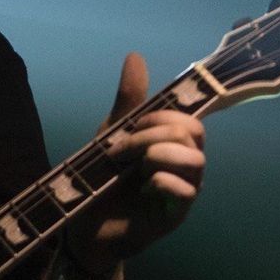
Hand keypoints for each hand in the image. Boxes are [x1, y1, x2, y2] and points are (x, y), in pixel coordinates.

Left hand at [64, 53, 205, 273]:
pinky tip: (143, 189)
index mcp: (173, 146)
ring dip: (157, 156)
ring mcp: (184, 191)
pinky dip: (162, 182)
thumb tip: (136, 56)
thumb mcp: (112, 133)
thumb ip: (129, 101)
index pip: (190, 120)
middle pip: (193, 135)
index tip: (132, 126)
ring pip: (195, 160)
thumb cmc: (102, 179)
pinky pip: (186, 191)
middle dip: (152, 135)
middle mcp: (184, 167)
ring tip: (134, 169)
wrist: (84, 223)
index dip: (163, 116)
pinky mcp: (176, 215)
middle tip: (122, 152)